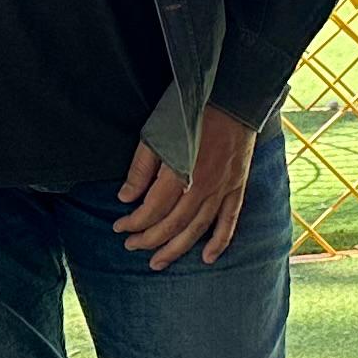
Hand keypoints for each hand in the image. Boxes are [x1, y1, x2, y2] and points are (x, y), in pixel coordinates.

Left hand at [117, 106, 259, 269]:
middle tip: (131, 246)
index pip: (153, 209)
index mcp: (180, 172)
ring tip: (158, 262)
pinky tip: (207, 258)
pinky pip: (230, 220)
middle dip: (149, 239)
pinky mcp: (238, 185)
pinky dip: (220, 241)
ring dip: (176, 248)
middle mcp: (203, 186)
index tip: (119, 227)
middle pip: (173, 224)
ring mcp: (223, 188)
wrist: (232, 95)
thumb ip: (141, 169)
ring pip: (198, 228)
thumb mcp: (155, 133)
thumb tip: (126, 198)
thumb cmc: (189, 110)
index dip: (134, 222)